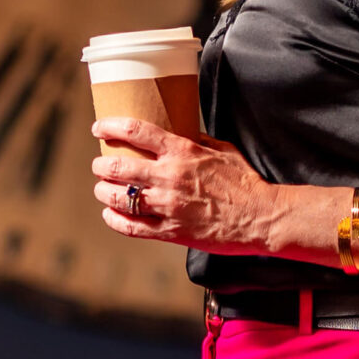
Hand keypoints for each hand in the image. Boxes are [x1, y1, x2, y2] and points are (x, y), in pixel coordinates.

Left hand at [91, 117, 276, 250]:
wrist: (260, 217)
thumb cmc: (244, 182)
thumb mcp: (223, 149)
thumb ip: (197, 141)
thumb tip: (178, 132)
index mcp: (183, 152)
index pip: (137, 132)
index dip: (111, 127)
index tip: (99, 127)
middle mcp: (170, 177)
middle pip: (119, 167)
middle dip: (101, 165)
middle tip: (98, 165)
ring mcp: (168, 206)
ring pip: (119, 197)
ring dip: (103, 192)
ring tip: (101, 190)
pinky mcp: (171, 232)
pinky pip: (132, 227)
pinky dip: (114, 220)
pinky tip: (109, 215)